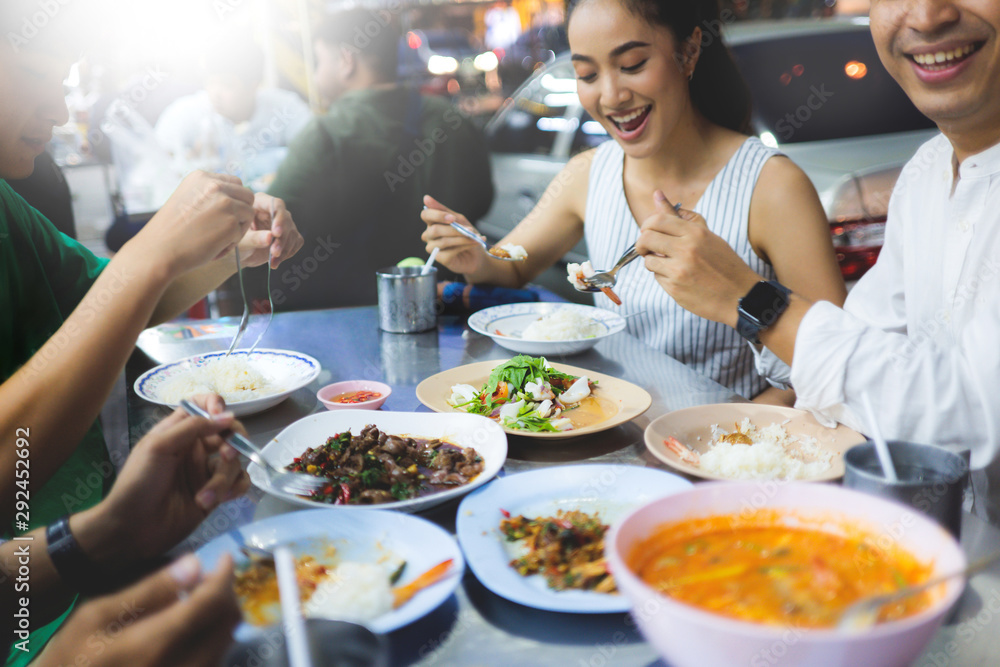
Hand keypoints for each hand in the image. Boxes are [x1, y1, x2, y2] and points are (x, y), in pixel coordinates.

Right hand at [35, 554, 239, 666]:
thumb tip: (195, 564)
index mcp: (153, 645)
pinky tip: (197, 625)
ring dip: (222, 616)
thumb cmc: (73, 653)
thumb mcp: (97, 614)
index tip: (226, 558)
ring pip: (225, 645)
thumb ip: (149, 590)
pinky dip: (214, 637)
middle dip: (227, 595)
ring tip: (204, 597)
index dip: (224, 577)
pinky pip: (213, 660)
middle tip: (213, 577)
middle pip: (226, 626)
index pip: (208, 605)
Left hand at [72, 395, 249, 566]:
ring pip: (235, 461)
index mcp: (179, 431)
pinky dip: (234, 490)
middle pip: (229, 432)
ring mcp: (206, 471)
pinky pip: (239, 483)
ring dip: (224, 478)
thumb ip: (192, 427)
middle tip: (226, 456)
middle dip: (233, 442)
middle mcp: (196, 447)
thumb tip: (227, 417)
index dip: (216, 406)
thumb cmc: (139, 483)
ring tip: (205, 496)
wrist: (132, 529)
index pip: (204, 406)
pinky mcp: (216, 493)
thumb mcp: (158, 447)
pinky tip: (217, 501)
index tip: (221, 418)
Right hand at [131, 172, 255, 276]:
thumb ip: (208, 194)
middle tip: (223, 228)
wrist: (158, 251)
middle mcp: (214, 185)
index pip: (234, 182)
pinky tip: (215, 247)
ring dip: (238, 227)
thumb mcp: (186, 199)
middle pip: (247, 196)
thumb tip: (233, 196)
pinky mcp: (231, 223)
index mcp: (201, 177)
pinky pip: (243, 232)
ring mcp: (225, 203)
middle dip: (240, 212)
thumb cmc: (171, 231)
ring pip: (249, 213)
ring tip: (218, 239)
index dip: (233, 200)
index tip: (220, 215)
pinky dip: (233, 242)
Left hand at [240, 193, 304, 268]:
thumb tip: (270, 237)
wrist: (240, 254)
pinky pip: (296, 241)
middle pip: (286, 220)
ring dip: (285, 248)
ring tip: (273, 260)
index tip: (276, 233)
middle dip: (282, 238)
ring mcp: (282, 223)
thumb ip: (254, 238)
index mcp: (259, 204)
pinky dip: (288, 253)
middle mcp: (273, 211)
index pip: (276, 204)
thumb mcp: (241, 241)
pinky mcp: (288, 235)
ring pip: (292, 232)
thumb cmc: (236, 243)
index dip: (279, 218)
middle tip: (274, 252)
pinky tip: (276, 260)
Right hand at [420, 195, 485, 275]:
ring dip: (462, 238)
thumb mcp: (459, 220)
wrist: (477, 254)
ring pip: (443, 241)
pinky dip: (464, 246)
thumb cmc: (467, 234)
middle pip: (435, 229)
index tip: (452, 218)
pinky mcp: (439, 259)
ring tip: (475, 237)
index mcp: (432, 222)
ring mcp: (433, 248)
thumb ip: (444, 211)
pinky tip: (473, 244)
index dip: (437, 215)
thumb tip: (426, 198)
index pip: (426, 215)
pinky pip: (449, 252)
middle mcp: (429, 235)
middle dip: (454, 229)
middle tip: (470, 229)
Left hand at [635, 191, 760, 326]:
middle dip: (641, 243)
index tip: (649, 231)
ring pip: (648, 260)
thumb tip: (657, 195)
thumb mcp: (707, 235)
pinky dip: (663, 276)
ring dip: (653, 261)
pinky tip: (680, 278)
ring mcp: (679, 270)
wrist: (740, 295)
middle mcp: (686, 249)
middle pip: (646, 238)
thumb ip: (680, 216)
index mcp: (695, 233)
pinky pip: (657, 278)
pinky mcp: (675, 288)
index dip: (647, 225)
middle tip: (647, 247)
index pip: (657, 220)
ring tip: (670, 264)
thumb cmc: (724, 263)